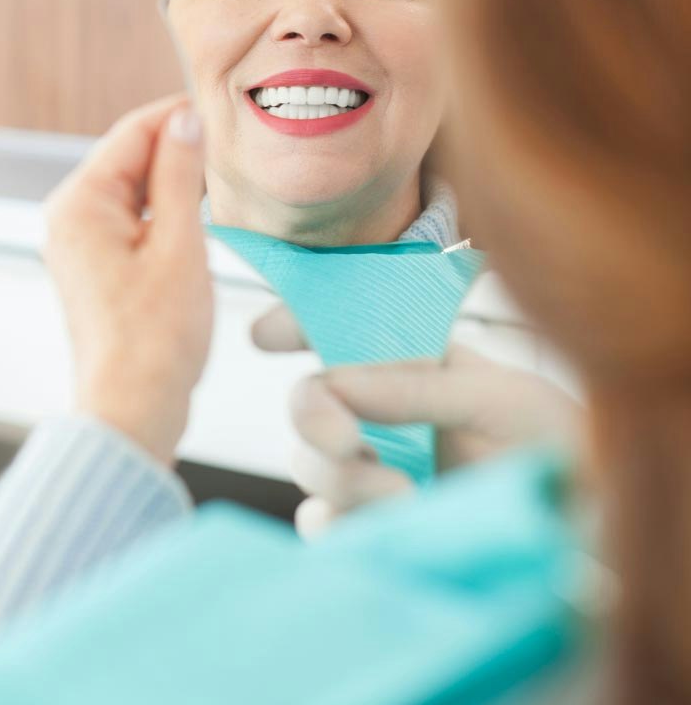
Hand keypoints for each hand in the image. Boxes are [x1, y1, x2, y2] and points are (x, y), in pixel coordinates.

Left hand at [44, 95, 212, 465]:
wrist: (132, 408)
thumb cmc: (155, 339)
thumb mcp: (180, 246)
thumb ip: (179, 176)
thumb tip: (184, 122)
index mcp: (80, 204)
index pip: (131, 133)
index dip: (177, 116)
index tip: (220, 110)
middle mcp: (68, 218)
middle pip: (127, 159)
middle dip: (176, 149)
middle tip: (229, 148)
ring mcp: (78, 244)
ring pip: (131, 190)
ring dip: (172, 182)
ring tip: (220, 183)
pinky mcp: (94, 267)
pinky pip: (129, 220)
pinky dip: (162, 213)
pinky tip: (196, 218)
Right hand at [253, 305, 579, 536]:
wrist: (584, 528)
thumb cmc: (553, 443)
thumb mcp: (500, 396)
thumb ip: (418, 385)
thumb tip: (335, 379)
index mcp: (407, 362)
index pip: (337, 329)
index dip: (295, 322)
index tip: (266, 334)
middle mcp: (380, 413)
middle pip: (308, 403)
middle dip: (315, 418)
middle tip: (350, 442)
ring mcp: (373, 472)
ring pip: (308, 466)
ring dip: (341, 478)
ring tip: (404, 498)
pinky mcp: (373, 529)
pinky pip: (322, 525)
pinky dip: (339, 525)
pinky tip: (386, 528)